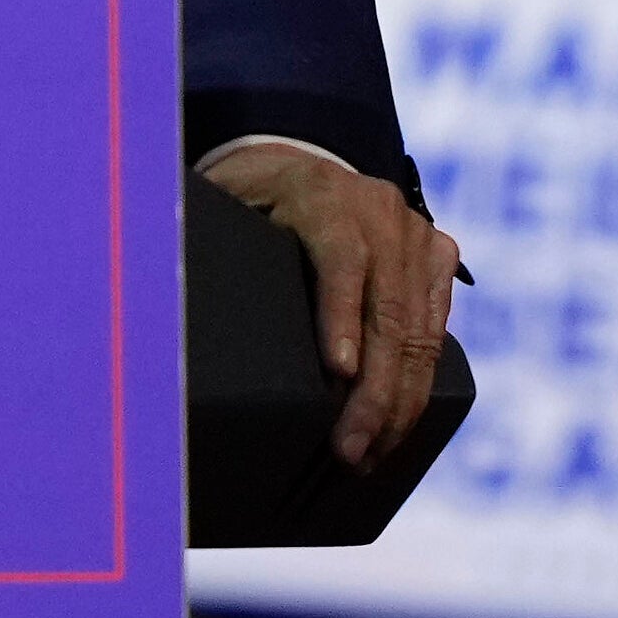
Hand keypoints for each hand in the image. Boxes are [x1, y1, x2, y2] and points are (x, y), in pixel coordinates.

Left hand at [202, 140, 461, 465]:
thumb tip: (179, 304)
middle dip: (373, 393)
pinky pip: (436, 328)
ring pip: (419, 332)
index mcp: (322, 197)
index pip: (341, 261)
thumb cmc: (251, 200)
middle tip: (350, 451)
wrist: (305, 162)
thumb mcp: (225, 205)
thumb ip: (213, 241)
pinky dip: (422, 382)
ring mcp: (415, 234)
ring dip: (400, 402)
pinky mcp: (438, 255)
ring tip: (373, 455)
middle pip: (387, 312)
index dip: (340, 318)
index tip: (339, 372)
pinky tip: (401, 425)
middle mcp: (379, 213)